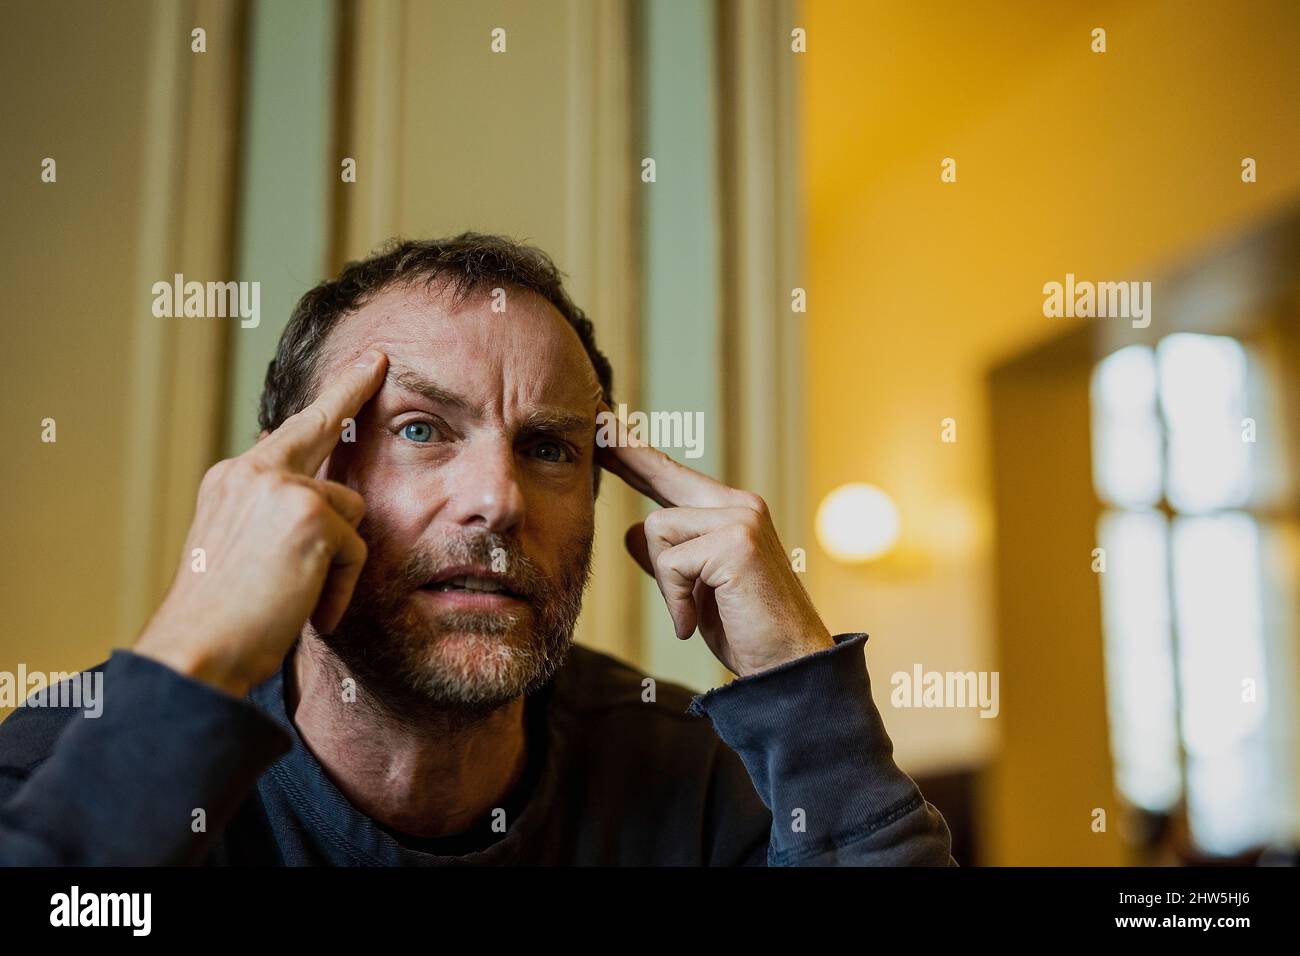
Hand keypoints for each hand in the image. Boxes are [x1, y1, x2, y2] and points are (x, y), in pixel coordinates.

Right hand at [133, 349, 387, 696]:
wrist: (197, 652)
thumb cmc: (224, 620)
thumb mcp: (243, 551)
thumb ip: (277, 514)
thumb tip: (326, 499)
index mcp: (232, 480)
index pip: (290, 431)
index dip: (330, 398)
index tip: (364, 366)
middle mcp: (251, 471)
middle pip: (321, 425)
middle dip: (351, 389)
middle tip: (377, 360)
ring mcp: (280, 487)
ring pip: (351, 511)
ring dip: (339, 561)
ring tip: (298, 600)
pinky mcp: (310, 514)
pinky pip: (357, 549)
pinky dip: (341, 587)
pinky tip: (308, 612)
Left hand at [597, 403, 832, 677]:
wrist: (787, 666)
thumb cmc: (746, 630)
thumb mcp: (696, 590)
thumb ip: (669, 557)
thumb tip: (632, 530)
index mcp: (733, 513)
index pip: (673, 478)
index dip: (636, 456)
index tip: (606, 432)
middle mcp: (739, 505)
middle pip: (662, 476)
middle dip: (625, 453)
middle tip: (597, 424)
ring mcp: (740, 519)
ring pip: (658, 528)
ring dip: (667, 583)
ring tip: (693, 612)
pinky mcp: (735, 542)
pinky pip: (671, 562)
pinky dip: (676, 599)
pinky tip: (695, 621)